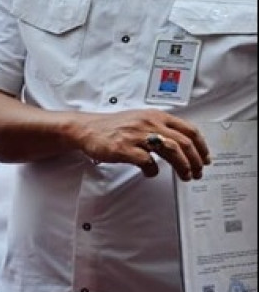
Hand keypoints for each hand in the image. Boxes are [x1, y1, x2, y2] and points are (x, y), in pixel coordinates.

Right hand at [75, 109, 209, 181]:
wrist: (86, 129)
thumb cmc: (113, 126)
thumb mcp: (141, 119)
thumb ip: (161, 127)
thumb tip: (182, 143)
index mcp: (156, 115)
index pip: (189, 130)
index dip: (202, 146)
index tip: (205, 157)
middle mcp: (149, 123)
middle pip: (184, 142)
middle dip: (196, 160)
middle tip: (198, 171)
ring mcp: (137, 135)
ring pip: (172, 151)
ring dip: (182, 166)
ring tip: (184, 175)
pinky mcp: (124, 148)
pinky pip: (147, 162)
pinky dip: (153, 171)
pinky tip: (151, 172)